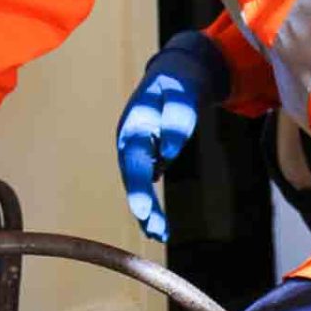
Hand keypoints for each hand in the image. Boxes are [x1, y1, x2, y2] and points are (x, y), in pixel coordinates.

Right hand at [116, 33, 225, 241]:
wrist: (176, 75)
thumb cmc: (179, 84)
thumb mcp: (182, 96)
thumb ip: (175, 121)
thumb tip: (168, 155)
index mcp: (134, 126)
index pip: (134, 163)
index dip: (138, 190)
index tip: (145, 214)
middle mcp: (129, 140)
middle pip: (132, 180)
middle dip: (143, 209)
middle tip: (158, 234)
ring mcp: (134, 149)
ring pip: (137, 185)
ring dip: (146, 211)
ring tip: (160, 235)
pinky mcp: (143, 156)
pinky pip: (144, 183)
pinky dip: (150, 203)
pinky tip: (159, 224)